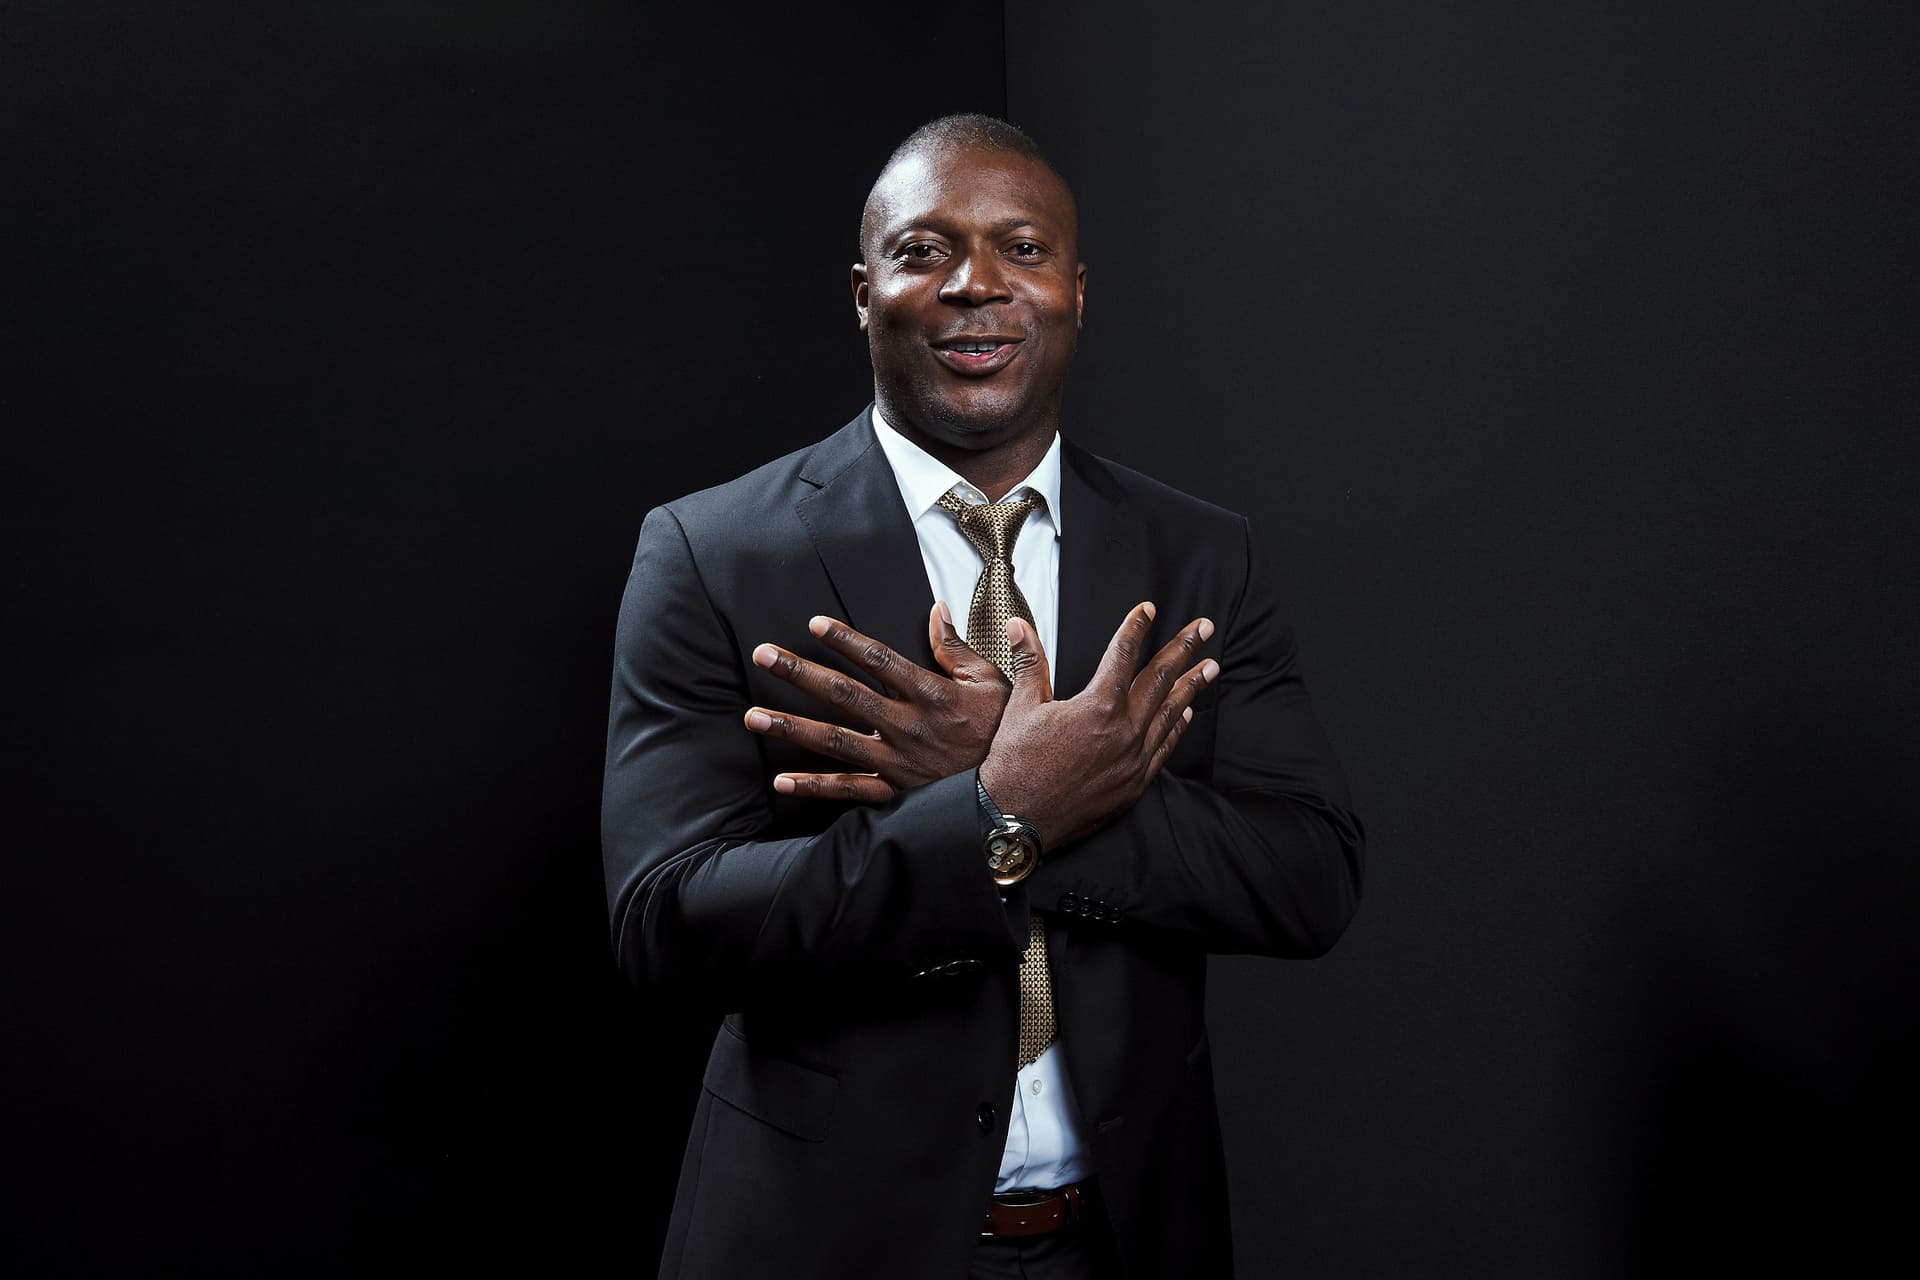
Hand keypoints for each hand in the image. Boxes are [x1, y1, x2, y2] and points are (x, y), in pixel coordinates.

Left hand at [743, 603, 1009, 802]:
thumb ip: (959, 647)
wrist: (1021, 794)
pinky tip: (783, 780)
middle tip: (764, 655)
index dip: (845, 640)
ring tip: (753, 716)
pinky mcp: (897, 793)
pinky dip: (815, 786)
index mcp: (932, 694)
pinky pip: (850, 791)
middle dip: (800, 673)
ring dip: (791, 727)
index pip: (879, 660)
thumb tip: (937, 611)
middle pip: (844, 694)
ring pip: (835, 741)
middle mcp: (907, 727)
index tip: (814, 625)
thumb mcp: (992, 682)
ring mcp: (898, 762)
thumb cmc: (1008, 735)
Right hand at [978, 603, 1216, 847]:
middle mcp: (1124, 731)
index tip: (1148, 610)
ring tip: (1210, 666)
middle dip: (1184, 649)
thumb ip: (1030, 662)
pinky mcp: (1134, 785)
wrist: (1017, 819)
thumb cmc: (1015, 764)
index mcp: (1098, 706)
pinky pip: (1164, 748)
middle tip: (1203, 628)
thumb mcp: (1022, 706)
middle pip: (1161, 679)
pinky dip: (1177, 727)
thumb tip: (1020, 626)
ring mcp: (1133, 760)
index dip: (1135, 628)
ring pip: (1170, 713)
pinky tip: (1186, 713)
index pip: (1123, 655)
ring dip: (1191, 686)